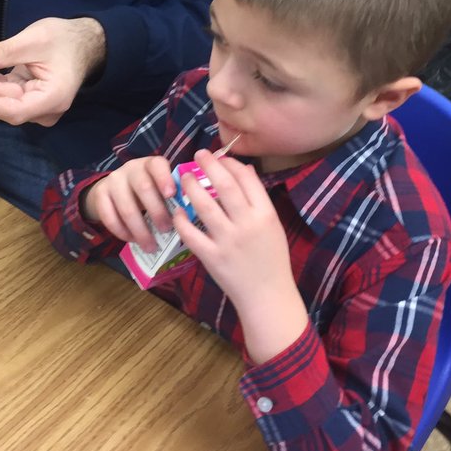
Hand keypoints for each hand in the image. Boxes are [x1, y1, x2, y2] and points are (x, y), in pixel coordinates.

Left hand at [0, 17, 105, 127]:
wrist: (85, 42)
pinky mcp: (27, 97)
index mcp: (52, 98)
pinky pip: (3, 92)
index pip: (15, 110)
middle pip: (3, 104)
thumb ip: (5, 51)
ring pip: (0, 99)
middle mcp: (43, 109)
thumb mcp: (36, 40)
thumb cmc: (66, 39)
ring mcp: (35, 105)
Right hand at [80, 157, 176, 250]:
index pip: (157, 165)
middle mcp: (131, 169)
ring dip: (140, 230)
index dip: (164, 178)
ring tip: (151, 246)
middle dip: (157, 212)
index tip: (172, 194)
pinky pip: (109, 217)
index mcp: (150, 165)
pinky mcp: (100, 195)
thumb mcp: (159, 188)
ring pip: (127, 207)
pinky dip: (122, 232)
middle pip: (143, 188)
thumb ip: (170, 197)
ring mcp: (113, 181)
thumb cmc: (147, 192)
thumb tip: (185, 218)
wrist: (114, 190)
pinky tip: (132, 240)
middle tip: (166, 230)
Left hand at [175, 150, 307, 361]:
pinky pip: (191, 234)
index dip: (231, 163)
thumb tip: (245, 169)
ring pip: (205, 206)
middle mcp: (247, 224)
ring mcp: (228, 241)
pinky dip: (181, 220)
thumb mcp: (273, 226)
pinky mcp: (212, 257)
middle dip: (209, 165)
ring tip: (184, 177)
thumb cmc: (272, 259)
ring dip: (192, 187)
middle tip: (198, 154)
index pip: (247, 178)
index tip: (220, 156)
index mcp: (266, 214)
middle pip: (225, 186)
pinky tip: (177, 211)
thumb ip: (259, 200)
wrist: (268, 296)